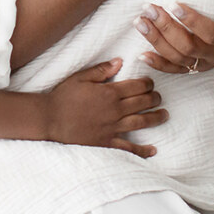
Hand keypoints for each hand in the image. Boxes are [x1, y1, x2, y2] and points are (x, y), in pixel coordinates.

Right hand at [44, 58, 167, 156]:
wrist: (49, 119)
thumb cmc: (63, 96)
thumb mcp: (81, 77)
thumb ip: (102, 70)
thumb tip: (120, 62)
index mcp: (109, 93)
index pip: (137, 86)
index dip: (148, 83)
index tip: (151, 83)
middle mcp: (114, 110)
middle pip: (142, 103)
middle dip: (155, 98)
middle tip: (159, 97)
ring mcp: (112, 127)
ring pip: (141, 122)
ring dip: (156, 118)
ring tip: (165, 115)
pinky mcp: (106, 142)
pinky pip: (128, 148)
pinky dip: (142, 150)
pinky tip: (153, 150)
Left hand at [135, 0, 213, 73]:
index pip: (212, 34)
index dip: (192, 22)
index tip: (174, 4)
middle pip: (189, 47)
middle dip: (166, 28)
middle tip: (149, 8)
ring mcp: (207, 63)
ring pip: (178, 59)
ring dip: (156, 42)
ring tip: (140, 22)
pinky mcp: (197, 67)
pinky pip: (176, 71)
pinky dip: (158, 64)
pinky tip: (142, 54)